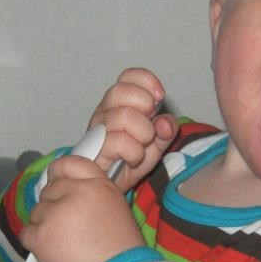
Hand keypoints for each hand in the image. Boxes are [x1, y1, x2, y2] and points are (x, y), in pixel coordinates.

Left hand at [19, 155, 144, 261]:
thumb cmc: (121, 249)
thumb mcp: (116, 207)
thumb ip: (92, 191)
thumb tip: (69, 188)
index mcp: (97, 185)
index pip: (69, 164)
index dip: (60, 173)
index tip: (58, 182)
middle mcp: (75, 193)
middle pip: (50, 189)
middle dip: (55, 205)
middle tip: (68, 226)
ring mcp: (55, 214)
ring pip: (38, 211)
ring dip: (46, 225)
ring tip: (64, 242)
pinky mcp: (41, 235)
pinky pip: (27, 232)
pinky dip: (36, 241)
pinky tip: (52, 250)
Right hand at [88, 68, 178, 191]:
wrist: (111, 186)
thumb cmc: (129, 159)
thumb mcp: (156, 143)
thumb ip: (166, 130)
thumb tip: (166, 122)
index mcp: (119, 102)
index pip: (128, 76)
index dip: (147, 82)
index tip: (159, 98)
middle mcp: (104, 111)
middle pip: (120, 90)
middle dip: (144, 106)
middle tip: (149, 125)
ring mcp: (96, 130)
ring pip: (123, 116)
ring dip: (143, 133)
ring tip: (142, 145)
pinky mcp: (94, 150)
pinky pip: (118, 141)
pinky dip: (134, 151)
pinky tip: (133, 158)